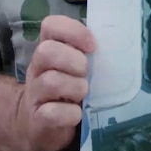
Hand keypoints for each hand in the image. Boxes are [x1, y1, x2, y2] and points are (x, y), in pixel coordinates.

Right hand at [15, 15, 95, 150]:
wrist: (39, 125)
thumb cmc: (65, 89)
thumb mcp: (73, 67)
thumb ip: (86, 53)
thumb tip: (116, 45)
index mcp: (48, 49)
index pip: (50, 25)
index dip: (73, 31)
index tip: (92, 46)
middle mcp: (37, 68)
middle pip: (47, 51)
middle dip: (75, 62)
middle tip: (86, 73)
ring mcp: (35, 93)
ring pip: (51, 81)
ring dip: (76, 88)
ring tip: (83, 94)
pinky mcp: (37, 119)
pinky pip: (52, 113)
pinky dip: (70, 114)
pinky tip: (77, 114)